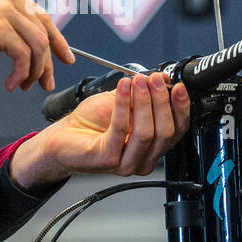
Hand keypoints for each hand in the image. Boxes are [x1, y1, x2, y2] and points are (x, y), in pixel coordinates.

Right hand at [0, 0, 72, 90]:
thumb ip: (0, 19)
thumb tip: (15, 41)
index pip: (41, 15)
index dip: (55, 38)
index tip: (62, 56)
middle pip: (44, 31)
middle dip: (49, 60)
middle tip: (48, 80)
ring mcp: (7, 13)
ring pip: (37, 46)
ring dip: (35, 71)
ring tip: (25, 85)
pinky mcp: (0, 31)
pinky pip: (23, 57)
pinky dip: (21, 73)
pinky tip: (12, 83)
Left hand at [9, 72, 191, 188]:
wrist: (61, 138)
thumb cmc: (90, 124)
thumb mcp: (122, 103)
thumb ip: (143, 93)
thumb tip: (162, 79)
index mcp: (151, 149)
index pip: (177, 130)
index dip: (180, 107)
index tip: (177, 86)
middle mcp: (142, 160)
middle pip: (165, 132)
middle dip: (162, 101)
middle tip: (155, 80)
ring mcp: (125, 162)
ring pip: (146, 133)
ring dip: (144, 102)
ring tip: (139, 81)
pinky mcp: (107, 159)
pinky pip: (120, 130)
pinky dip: (123, 105)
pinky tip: (123, 88)